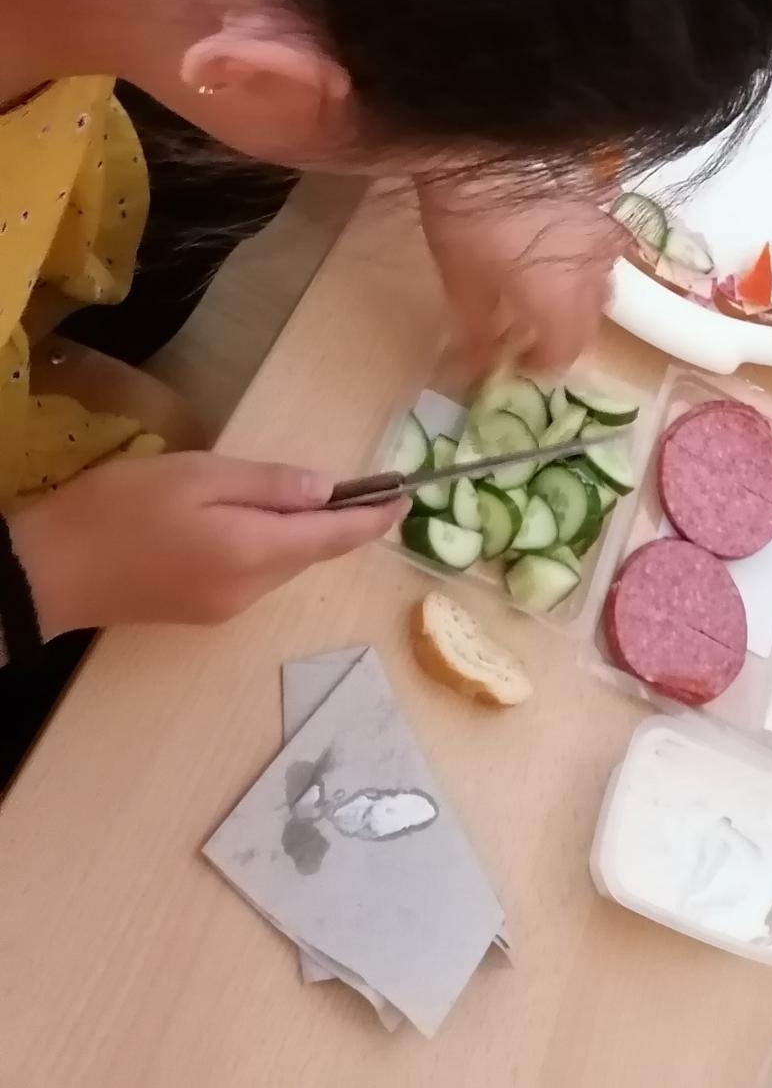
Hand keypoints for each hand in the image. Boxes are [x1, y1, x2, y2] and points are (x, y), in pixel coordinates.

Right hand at [8, 452, 403, 639]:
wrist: (48, 572)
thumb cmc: (123, 510)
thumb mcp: (199, 476)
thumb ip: (268, 484)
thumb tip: (326, 489)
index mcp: (255, 554)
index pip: (333, 538)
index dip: (373, 520)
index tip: (407, 500)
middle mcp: (250, 591)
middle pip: (309, 552)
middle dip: (338, 521)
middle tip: (365, 484)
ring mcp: (223, 607)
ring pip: (282, 563)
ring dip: (300, 532)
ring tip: (305, 494)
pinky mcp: (199, 611)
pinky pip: (253, 573)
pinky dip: (269, 545)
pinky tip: (253, 520)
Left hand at [418, 179, 623, 382]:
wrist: (491, 137)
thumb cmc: (470, 217)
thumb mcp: (461, 280)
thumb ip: (477, 330)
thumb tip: (477, 366)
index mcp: (562, 303)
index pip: (565, 354)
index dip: (539, 363)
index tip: (515, 361)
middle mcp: (595, 273)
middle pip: (590, 321)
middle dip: (562, 332)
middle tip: (527, 327)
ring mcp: (603, 233)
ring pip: (601, 280)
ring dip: (576, 293)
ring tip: (540, 283)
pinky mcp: (602, 199)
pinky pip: (598, 243)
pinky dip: (580, 255)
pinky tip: (552, 241)